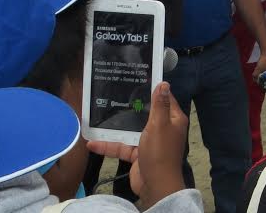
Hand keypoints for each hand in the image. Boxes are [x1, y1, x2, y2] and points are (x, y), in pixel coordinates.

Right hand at [88, 82, 188, 207]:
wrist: (155, 184)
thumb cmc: (160, 151)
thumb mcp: (159, 124)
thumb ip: (159, 105)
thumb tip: (164, 83)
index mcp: (173, 119)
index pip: (164, 100)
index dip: (153, 90)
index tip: (138, 80)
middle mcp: (163, 129)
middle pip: (146, 114)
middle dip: (131, 107)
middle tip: (114, 95)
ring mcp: (150, 142)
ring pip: (131, 131)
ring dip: (115, 128)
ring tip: (98, 117)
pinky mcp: (138, 154)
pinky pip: (122, 146)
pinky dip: (109, 146)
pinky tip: (92, 143)